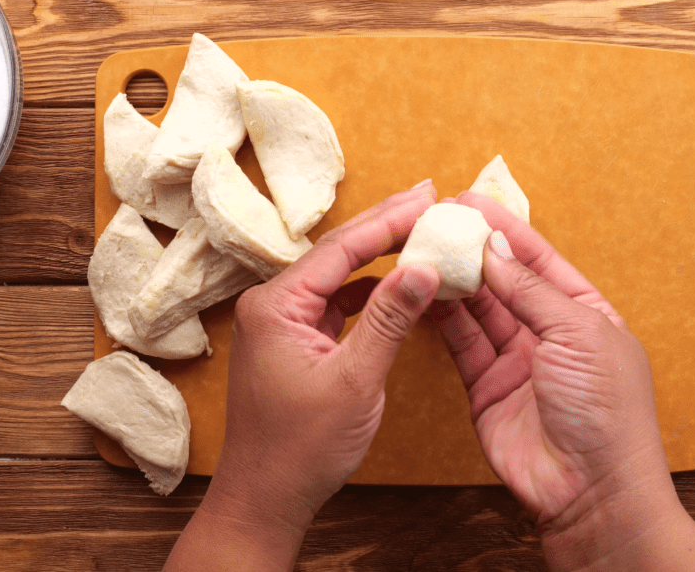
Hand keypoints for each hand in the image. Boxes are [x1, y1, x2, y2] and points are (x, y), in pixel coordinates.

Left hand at [166, 182, 440, 571]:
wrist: (265, 498)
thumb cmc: (301, 448)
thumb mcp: (355, 380)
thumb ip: (389, 319)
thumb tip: (423, 268)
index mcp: (276, 305)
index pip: (341, 249)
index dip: (388, 220)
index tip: (427, 197)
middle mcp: (271, 305)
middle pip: (336, 253)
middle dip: (384, 226)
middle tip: (428, 197)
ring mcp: (280, 324)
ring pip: (336, 276)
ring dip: (378, 257)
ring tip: (419, 230)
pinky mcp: (292, 343)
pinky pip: (334, 303)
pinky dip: (367, 292)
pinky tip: (396, 283)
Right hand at [432, 192, 694, 571]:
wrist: (590, 490)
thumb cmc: (606, 412)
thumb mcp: (578, 334)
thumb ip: (532, 290)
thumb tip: (496, 249)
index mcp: (585, 313)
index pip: (539, 260)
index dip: (505, 229)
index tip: (470, 201)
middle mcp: (549, 333)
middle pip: (505, 280)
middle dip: (473, 249)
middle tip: (437, 220)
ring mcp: (517, 361)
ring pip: (478, 308)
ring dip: (453, 279)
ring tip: (423, 248)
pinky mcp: (486, 388)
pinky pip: (461, 343)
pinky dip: (442, 317)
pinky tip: (423, 290)